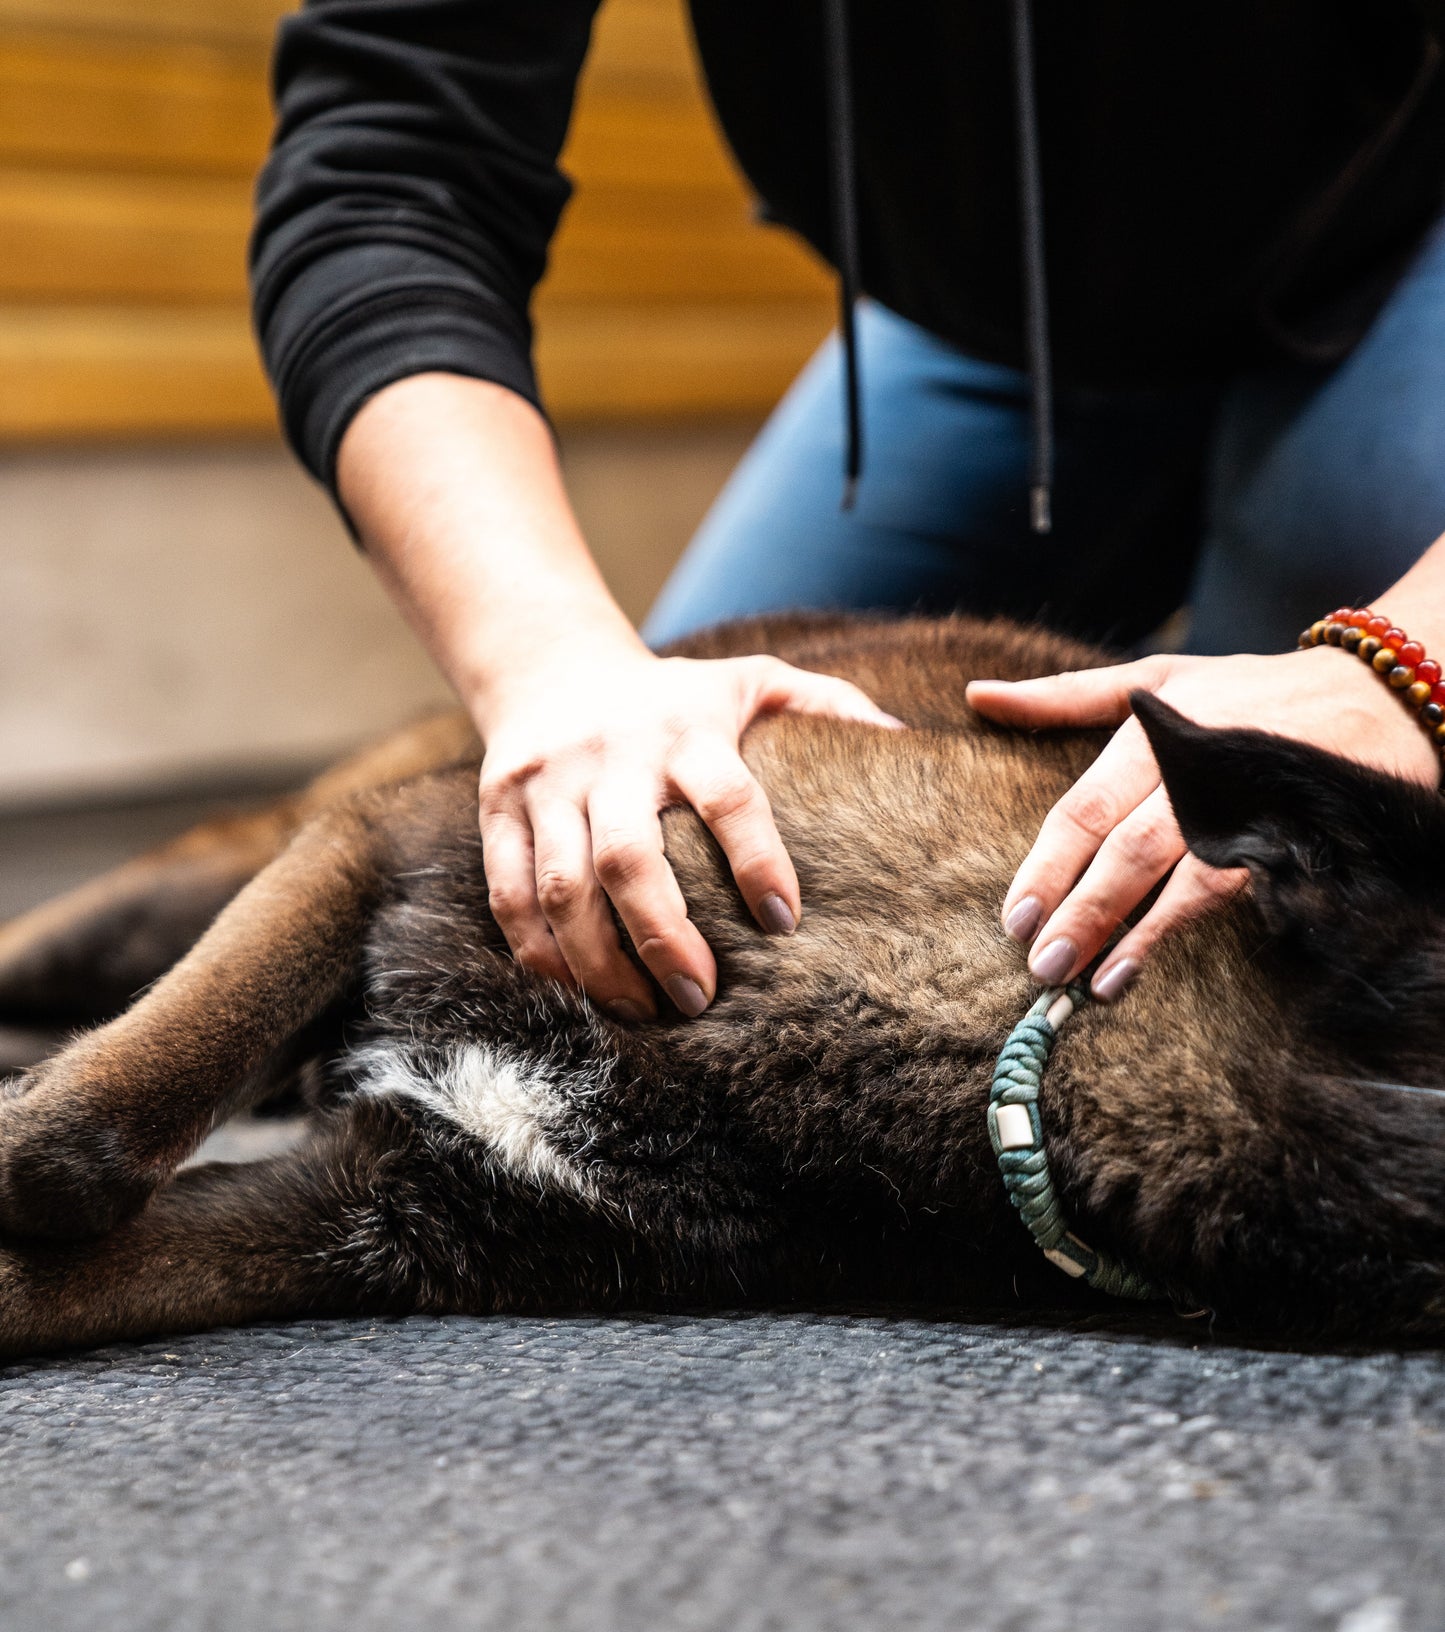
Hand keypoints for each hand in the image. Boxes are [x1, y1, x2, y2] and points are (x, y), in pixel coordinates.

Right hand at [477, 639, 901, 1019]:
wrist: (551, 666)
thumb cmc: (676, 694)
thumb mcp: (753, 678)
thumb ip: (827, 703)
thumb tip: (905, 738)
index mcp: (686, 729)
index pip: (728, 797)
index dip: (757, 861)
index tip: (785, 924)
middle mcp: (611, 757)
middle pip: (629, 859)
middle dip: (665, 938)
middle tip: (701, 998)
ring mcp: (546, 785)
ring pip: (561, 889)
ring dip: (601, 963)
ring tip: (644, 1011)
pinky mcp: (497, 810)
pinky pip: (509, 894)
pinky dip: (539, 953)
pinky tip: (578, 992)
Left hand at [965, 643, 1439, 1000]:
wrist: (1376, 691)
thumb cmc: (1244, 691)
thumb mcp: (1154, 678)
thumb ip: (1064, 697)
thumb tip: (977, 696)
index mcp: (1155, 730)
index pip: (1086, 808)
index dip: (1049, 867)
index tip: (1015, 919)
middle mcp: (1200, 768)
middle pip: (1130, 850)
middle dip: (1084, 911)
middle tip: (1045, 966)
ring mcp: (1252, 806)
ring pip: (1190, 879)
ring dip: (1143, 934)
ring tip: (1101, 982)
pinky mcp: (1297, 835)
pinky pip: (1250, 890)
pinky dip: (1212, 927)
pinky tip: (1179, 959)